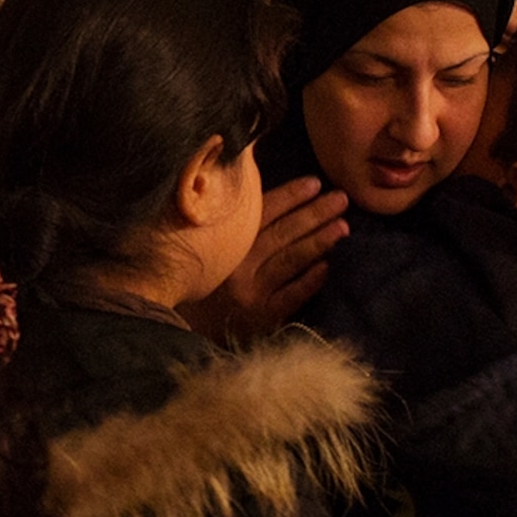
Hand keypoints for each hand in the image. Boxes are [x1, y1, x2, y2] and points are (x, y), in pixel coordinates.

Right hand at [185, 177, 347, 344]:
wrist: (173, 333)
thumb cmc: (191, 287)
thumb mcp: (201, 252)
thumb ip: (226, 229)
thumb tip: (252, 198)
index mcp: (221, 243)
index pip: (261, 212)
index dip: (289, 196)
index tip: (314, 183)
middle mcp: (236, 266)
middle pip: (282, 233)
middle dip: (314, 213)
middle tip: (341, 198)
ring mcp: (250, 293)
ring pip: (290, 260)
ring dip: (319, 241)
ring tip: (343, 226)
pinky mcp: (261, 320)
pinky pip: (291, 296)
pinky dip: (309, 280)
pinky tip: (326, 267)